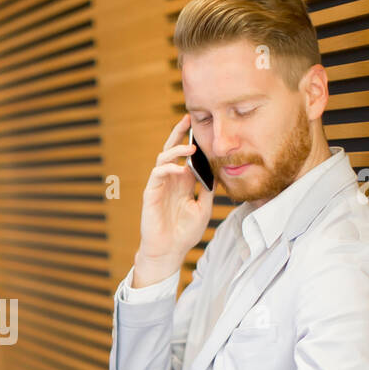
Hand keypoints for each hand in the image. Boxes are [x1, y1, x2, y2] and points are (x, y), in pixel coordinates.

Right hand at [139, 114, 215, 264]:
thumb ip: (208, 189)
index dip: (192, 141)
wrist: (169, 251)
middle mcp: (170, 180)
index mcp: (183, 182)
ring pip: (163, 158)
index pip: (187, 156)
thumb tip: (217, 171)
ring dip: (176, 150)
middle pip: (172, 150)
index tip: (202, 127)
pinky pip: (157, 174)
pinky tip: (179, 169)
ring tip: (190, 147)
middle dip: (179, 133)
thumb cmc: (185, 232)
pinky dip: (167, 168)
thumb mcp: (204, 208)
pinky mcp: (151, 193)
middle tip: (188, 118)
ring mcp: (160, 185)